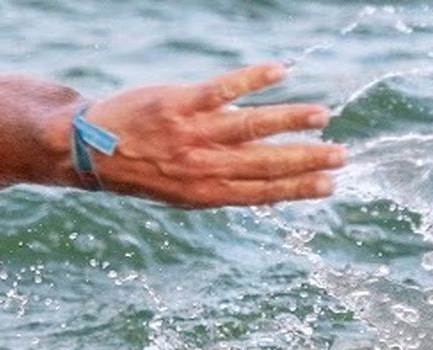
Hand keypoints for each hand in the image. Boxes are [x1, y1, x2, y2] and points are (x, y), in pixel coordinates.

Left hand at [80, 62, 343, 207]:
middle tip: (342, 155)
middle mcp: (202, 167)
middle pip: (265, 163)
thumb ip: (221, 187)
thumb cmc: (142, 172)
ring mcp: (192, 134)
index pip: (262, 193)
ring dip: (290, 121)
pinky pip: (222, 90)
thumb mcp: (180, 193)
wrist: (90, 150)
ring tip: (322, 116)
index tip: (331, 185)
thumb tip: (268, 189)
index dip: (298, 189)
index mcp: (205, 194)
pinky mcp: (179, 103)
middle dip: (307, 160)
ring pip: (251, 127)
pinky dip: (252, 80)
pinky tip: (280, 72)